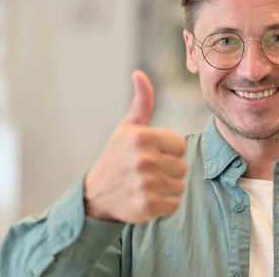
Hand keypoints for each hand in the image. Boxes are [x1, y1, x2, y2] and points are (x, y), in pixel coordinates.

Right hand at [84, 70, 187, 222]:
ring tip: (146, 185)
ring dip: (167, 188)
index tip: (150, 154)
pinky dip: (164, 205)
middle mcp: (143, 159)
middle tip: (146, 172)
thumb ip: (142, 102)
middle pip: (182, 167)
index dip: (168, 151)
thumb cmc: (117, 156)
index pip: (180, 146)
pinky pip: (174, 204)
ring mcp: (144, 184)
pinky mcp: (146, 206)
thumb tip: (138, 73)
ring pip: (179, 186)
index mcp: (142, 137)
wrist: (96, 194)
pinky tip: (146, 199)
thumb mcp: (127, 128)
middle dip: (168, 170)